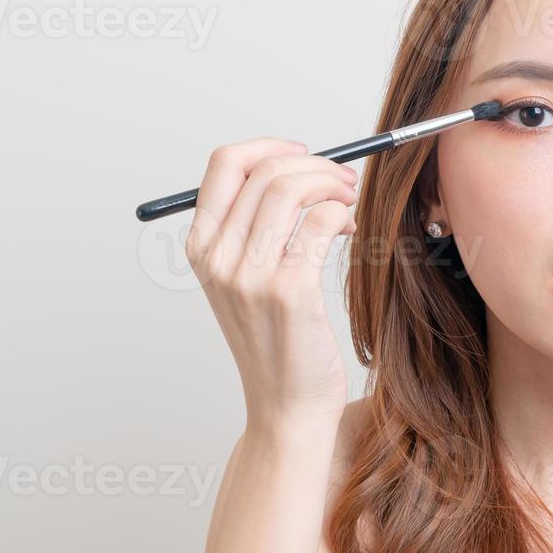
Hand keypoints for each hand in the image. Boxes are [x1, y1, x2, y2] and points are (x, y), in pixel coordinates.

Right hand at [184, 137, 358, 430]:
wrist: (286, 406)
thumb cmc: (276, 342)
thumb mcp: (244, 281)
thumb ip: (253, 229)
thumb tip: (295, 170)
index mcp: (202, 247)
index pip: (224, 164)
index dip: (268, 146)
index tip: (302, 153)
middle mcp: (219, 258)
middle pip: (265, 171)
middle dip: (314, 163)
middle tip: (344, 180)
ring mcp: (251, 275)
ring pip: (292, 188)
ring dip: (332, 183)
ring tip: (350, 201)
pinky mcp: (290, 291)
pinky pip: (321, 221)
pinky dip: (342, 212)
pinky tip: (350, 229)